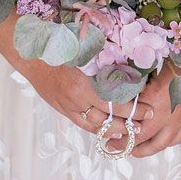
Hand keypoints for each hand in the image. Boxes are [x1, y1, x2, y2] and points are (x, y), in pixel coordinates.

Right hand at [24, 62, 154, 145]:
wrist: (31, 55)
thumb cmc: (58, 46)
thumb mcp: (83, 50)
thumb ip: (102, 61)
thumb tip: (126, 64)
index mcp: (84, 83)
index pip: (115, 102)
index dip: (133, 107)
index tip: (149, 107)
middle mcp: (77, 99)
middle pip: (109, 117)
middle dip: (130, 121)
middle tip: (146, 123)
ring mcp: (69, 107)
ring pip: (97, 126)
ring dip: (116, 130)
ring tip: (132, 132)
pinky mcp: (62, 110)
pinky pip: (83, 124)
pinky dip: (97, 130)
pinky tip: (108, 132)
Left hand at [105, 63, 180, 157]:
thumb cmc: (177, 58)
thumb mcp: (151, 66)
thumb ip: (136, 80)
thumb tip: (118, 87)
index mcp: (155, 99)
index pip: (131, 121)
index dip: (117, 128)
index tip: (105, 129)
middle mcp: (167, 114)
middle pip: (142, 138)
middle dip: (125, 143)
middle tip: (112, 144)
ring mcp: (180, 120)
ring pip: (159, 144)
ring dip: (143, 149)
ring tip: (131, 150)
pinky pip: (175, 139)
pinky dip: (164, 144)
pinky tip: (157, 143)